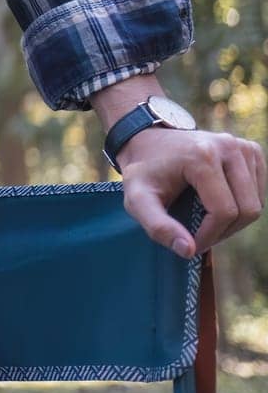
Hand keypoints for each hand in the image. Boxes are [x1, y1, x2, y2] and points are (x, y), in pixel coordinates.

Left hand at [118, 127, 265, 256]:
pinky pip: (259, 192)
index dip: (210, 235)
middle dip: (224, 231)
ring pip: (256, 203)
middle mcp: (228, 146)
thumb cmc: (142, 172)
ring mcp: (243, 146)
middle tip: (200, 235)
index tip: (191, 244)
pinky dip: (242, 206)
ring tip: (206, 220)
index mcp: (202, 156)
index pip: (224, 211)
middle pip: (246, 209)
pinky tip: (217, 203)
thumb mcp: (137, 199)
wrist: (147, 141)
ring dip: (234, 221)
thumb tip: (188, 251)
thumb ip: (158, 226)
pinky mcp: (251, 150)